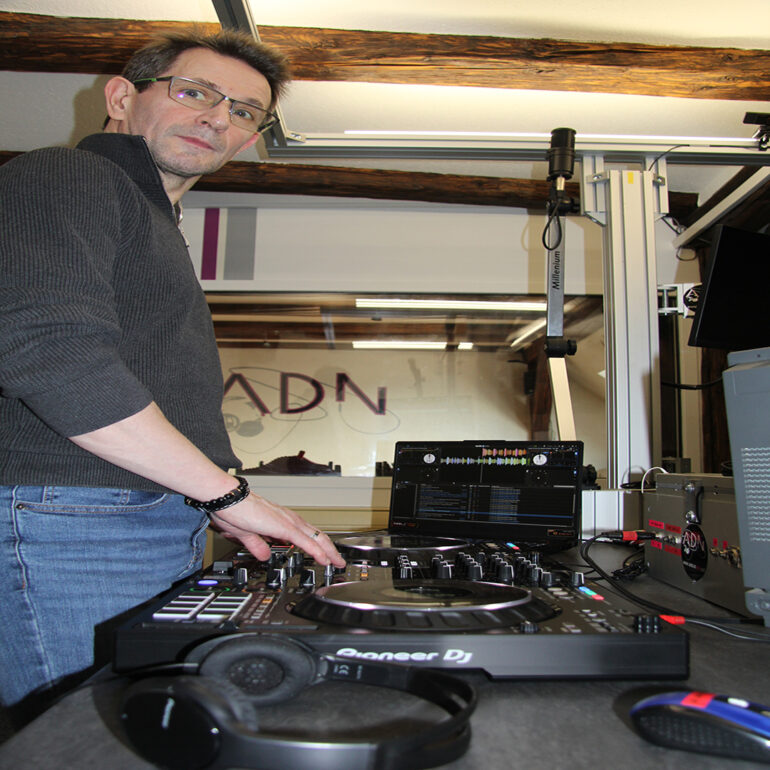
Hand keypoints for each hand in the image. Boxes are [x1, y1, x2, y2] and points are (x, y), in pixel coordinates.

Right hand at [208, 492, 345, 567]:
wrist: (227, 498)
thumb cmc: (233, 510)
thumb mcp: (246, 534)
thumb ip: (257, 545)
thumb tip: (264, 554)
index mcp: (281, 521)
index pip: (306, 534)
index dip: (318, 545)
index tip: (324, 555)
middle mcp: (288, 519)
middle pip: (316, 535)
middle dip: (329, 549)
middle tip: (338, 560)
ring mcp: (287, 522)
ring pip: (315, 537)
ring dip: (328, 551)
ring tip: (337, 561)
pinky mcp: (283, 526)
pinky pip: (304, 541)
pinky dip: (317, 551)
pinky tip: (324, 559)